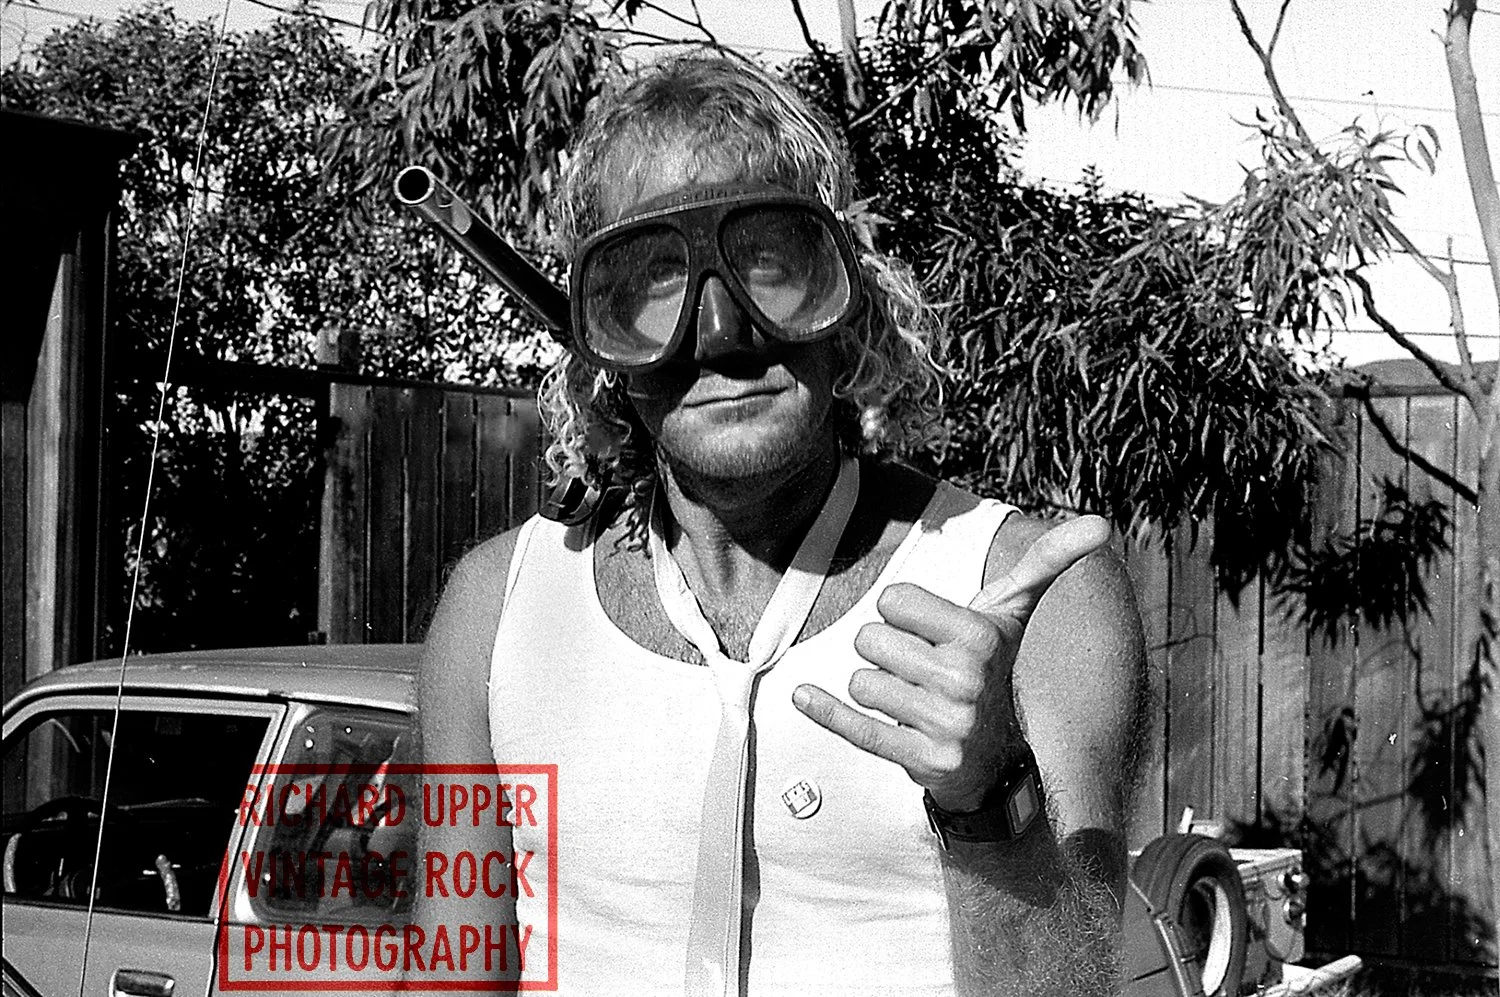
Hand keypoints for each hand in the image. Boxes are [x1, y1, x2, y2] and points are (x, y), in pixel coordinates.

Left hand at [792, 515, 1112, 811]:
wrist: (995, 759)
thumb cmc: (992, 669)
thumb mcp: (1014, 614)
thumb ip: (1048, 562)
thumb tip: (1103, 522)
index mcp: (981, 636)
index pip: (892, 601)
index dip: (903, 617)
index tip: (931, 635)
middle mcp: (966, 681)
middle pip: (869, 641)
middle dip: (886, 654)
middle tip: (921, 672)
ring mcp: (944, 724)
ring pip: (860, 682)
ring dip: (875, 690)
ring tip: (911, 701)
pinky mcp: (919, 760)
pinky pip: (853, 728)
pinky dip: (824, 712)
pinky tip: (802, 696)